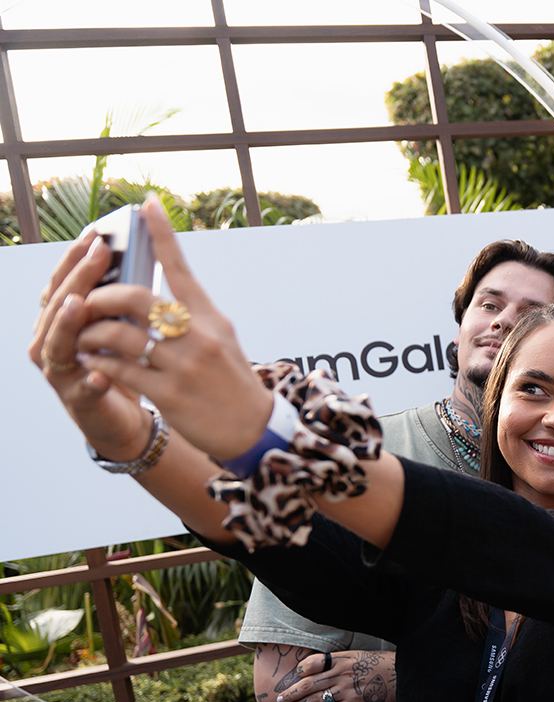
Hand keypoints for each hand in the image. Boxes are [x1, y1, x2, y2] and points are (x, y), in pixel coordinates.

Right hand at [31, 232, 153, 460]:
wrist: (125, 417)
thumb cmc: (123, 364)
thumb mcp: (123, 327)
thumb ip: (121, 300)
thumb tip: (137, 257)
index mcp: (64, 319)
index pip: (65, 281)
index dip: (77, 257)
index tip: (96, 232)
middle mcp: (53, 340)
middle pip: (60, 303)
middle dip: (79, 277)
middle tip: (98, 254)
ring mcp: (61, 371)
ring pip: (58, 342)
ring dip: (68, 323)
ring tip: (79, 305)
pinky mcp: (79, 401)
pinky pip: (82, 390)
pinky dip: (90, 382)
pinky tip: (100, 375)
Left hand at [69, 196, 272, 460]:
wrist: (253, 427)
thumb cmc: (231, 380)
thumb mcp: (220, 337)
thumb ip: (189, 313)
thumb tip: (156, 287)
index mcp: (208, 316)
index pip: (180, 266)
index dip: (162, 232)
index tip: (146, 204)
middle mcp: (197, 335)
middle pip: (134, 298)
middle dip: (99, 297)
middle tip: (84, 302)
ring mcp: (183, 365)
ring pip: (120, 335)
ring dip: (91, 333)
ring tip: (82, 338)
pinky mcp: (170, 394)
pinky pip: (122, 370)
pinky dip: (100, 364)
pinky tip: (93, 362)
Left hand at [274, 650, 396, 701]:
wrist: (402, 676)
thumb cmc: (384, 665)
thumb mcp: (362, 655)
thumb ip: (344, 660)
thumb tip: (329, 665)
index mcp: (343, 659)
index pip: (314, 663)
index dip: (301, 670)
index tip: (295, 676)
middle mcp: (341, 673)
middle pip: (310, 683)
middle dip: (292, 692)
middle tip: (279, 697)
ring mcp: (346, 689)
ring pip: (316, 698)